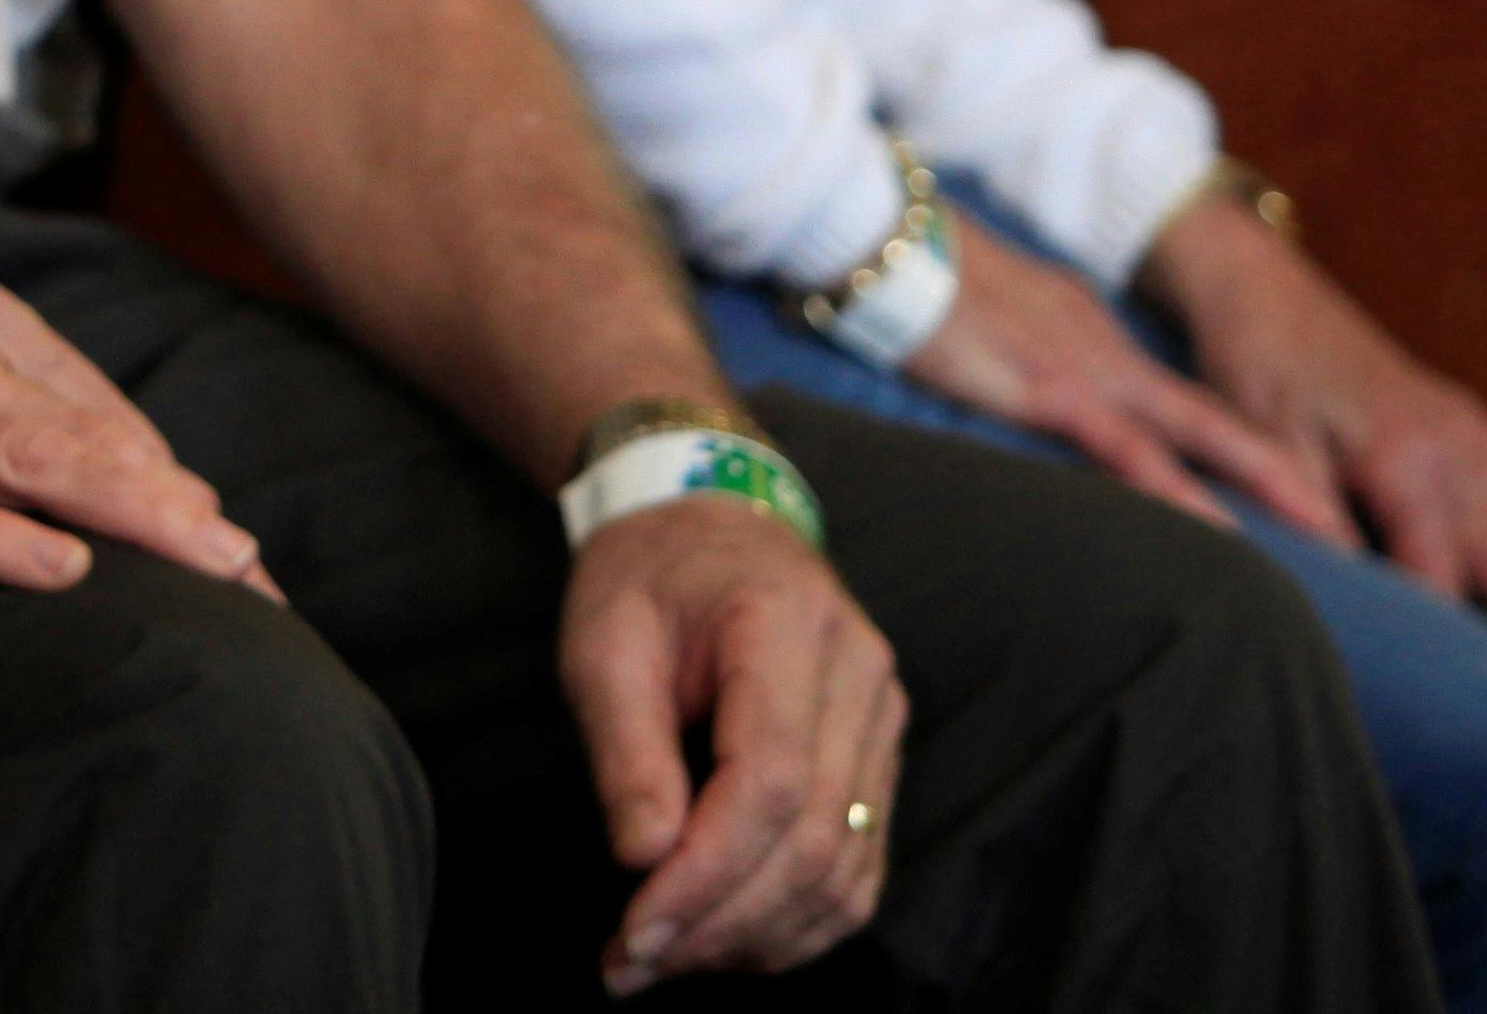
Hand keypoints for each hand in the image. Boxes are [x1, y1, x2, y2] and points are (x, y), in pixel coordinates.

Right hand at [0, 250, 278, 598]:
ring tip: (206, 567)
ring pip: (28, 461)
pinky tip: (58, 570)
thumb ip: (3, 394)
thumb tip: (120, 475)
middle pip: (85, 436)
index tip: (239, 559)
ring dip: (130, 515)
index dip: (174, 485)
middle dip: (181, 511)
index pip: (100, 410)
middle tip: (257, 581)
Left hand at [555, 492, 903, 993]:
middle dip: (721, 922)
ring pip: (847, 870)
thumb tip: (644, 856)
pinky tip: (727, 936)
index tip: (634, 931)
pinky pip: (860, 865)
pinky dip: (797, 920)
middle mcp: (859, 676)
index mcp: (785, 628)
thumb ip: (625, 747)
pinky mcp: (881, 758)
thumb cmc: (646, 578)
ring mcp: (883, 719)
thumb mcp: (603, 640)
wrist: (709, 521)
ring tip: (669, 958)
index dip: (706, 874)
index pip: (770, 783)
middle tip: (633, 965)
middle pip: (814, 841)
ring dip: (758, 936)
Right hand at [900, 213, 1352, 543]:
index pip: (1184, 406)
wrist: (881, 235)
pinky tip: (1220, 536)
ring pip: (1199, 439)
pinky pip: (1130, 453)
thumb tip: (1038, 389)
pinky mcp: (1048, 390)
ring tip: (1326, 541)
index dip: (1245, 451)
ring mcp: (1085, 370)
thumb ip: (1024, 357)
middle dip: (1292, 478)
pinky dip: (1181, 496)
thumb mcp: (989, 323)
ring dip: (1267, 490)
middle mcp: (1107, 353)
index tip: (1294, 496)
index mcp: (1093, 338)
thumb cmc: (916, 278)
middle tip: (1352, 531)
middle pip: (1220, 424)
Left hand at [1146, 201, 1486, 680]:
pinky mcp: (1479, 423)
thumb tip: (1347, 581)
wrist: (1267, 293)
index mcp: (1401, 459)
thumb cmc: (1258, 373)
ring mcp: (1477, 434)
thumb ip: (1306, 507)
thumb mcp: (1264, 440)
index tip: (1481, 697)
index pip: (1436, 567)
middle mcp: (1456, 449)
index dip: (1454, 632)